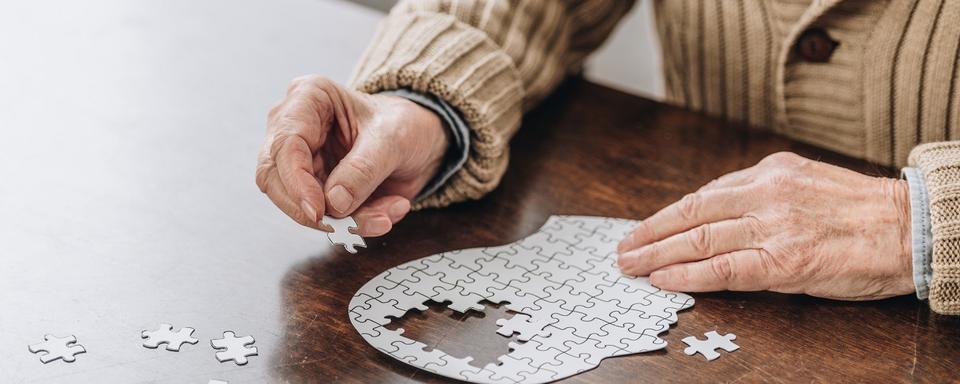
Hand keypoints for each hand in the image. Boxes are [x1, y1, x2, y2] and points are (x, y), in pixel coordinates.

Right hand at [256, 75, 447, 236]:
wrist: (420, 141)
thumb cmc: (404, 124)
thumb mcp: (393, 139)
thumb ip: (364, 169)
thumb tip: (333, 202)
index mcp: (308, 98)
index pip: (284, 144)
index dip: (296, 182)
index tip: (319, 211)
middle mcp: (295, 128)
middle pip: (275, 179)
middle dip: (312, 210)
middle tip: (347, 226)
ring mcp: (301, 161)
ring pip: (298, 204)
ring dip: (344, 221)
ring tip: (385, 216)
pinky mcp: (313, 188)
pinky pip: (324, 217)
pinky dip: (356, 223)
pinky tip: (387, 212)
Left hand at [617, 152, 914, 299]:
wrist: (910, 228)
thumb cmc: (861, 211)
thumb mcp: (805, 182)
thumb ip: (762, 193)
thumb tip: (716, 213)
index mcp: (769, 172)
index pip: (703, 195)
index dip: (666, 215)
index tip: (643, 228)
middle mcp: (765, 194)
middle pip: (691, 215)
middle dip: (649, 233)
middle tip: (623, 249)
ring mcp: (772, 227)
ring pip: (699, 239)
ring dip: (657, 254)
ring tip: (631, 266)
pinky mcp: (784, 261)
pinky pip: (724, 269)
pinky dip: (688, 275)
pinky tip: (664, 279)